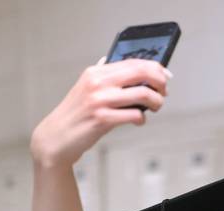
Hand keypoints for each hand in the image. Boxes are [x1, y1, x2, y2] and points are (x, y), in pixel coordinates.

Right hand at [30, 57, 170, 168]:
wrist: (57, 135)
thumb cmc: (77, 114)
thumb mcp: (87, 88)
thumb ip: (104, 76)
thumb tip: (120, 64)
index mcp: (96, 72)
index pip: (132, 62)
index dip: (155, 68)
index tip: (166, 76)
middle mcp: (97, 82)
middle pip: (140, 73)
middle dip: (160, 82)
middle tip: (163, 93)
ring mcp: (100, 100)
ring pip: (143, 94)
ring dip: (156, 102)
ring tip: (155, 108)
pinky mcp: (102, 119)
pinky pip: (135, 115)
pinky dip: (142, 119)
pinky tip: (138, 121)